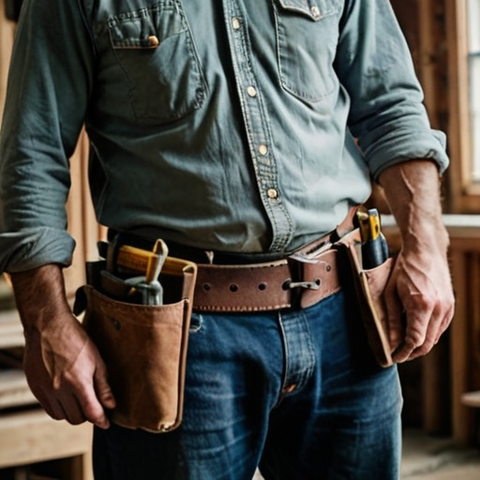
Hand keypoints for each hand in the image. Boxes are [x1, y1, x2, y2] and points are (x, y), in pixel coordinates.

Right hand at [23, 312, 115, 427]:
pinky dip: (59, 408)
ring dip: (73, 413)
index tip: (106, 423)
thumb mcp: (97, 360)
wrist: (48, 327)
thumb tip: (110, 405)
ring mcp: (45, 390)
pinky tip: (66, 397)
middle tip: (94, 406)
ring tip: (80, 401)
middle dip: (88, 416)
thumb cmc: (76, 339)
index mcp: (78, 382)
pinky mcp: (35, 388)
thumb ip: (103, 385)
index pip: (92, 412)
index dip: (101, 420)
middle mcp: (60, 389)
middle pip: (76, 418)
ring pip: (62, 416)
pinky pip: (48, 409)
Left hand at [384, 245, 453, 362]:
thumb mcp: (390, 293)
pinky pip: (440, 328)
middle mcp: (438, 309)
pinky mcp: (451, 306)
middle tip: (397, 355)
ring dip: (421, 345)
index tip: (394, 357)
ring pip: (435, 338)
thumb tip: (391, 342)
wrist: (426, 251)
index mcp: (421, 305)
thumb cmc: (404, 269)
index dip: (404, 352)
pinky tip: (416, 333)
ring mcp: (448, 308)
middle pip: (427, 344)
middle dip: (411, 353)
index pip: (414, 340)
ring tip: (404, 346)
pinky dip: (428, 335)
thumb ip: (391, 319)